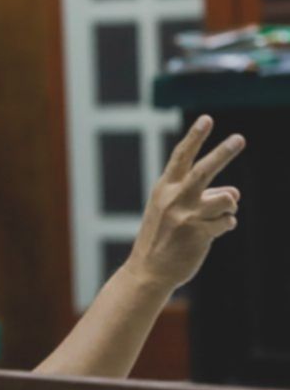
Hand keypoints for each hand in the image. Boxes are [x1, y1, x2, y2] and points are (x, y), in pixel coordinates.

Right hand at [122, 115, 244, 291]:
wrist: (149, 270)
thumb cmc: (163, 237)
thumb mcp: (174, 210)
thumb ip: (203, 196)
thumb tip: (234, 192)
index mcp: (164, 188)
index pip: (181, 156)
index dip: (195, 137)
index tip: (207, 119)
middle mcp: (175, 198)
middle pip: (204, 170)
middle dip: (224, 152)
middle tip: (240, 138)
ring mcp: (187, 216)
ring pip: (228, 198)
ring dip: (230, 205)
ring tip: (218, 215)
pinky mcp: (199, 233)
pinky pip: (228, 221)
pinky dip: (226, 225)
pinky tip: (212, 233)